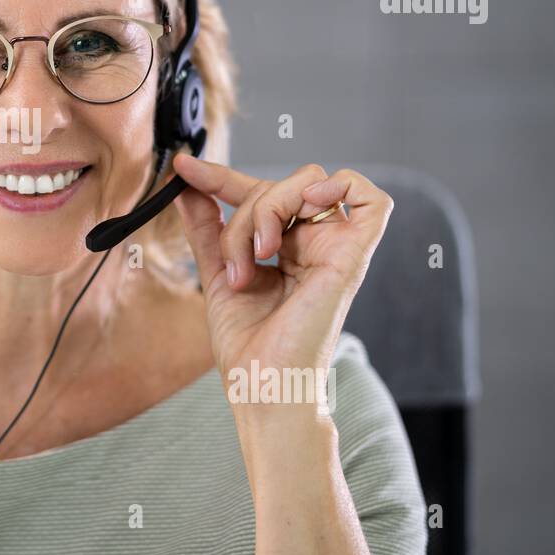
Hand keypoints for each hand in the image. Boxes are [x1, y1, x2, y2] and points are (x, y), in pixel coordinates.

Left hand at [170, 158, 393, 387]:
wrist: (262, 386)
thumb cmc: (246, 346)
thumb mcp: (217, 274)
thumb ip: (206, 228)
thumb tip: (185, 186)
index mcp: (283, 249)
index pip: (255, 194)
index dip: (219, 176)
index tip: (183, 168)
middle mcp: (312, 244)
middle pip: (277, 187)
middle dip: (242, 213)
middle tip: (234, 263)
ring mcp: (335, 248)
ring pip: (307, 183)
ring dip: (268, 209)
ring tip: (258, 256)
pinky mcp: (353, 257)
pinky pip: (371, 199)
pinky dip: (339, 186)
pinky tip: (308, 204)